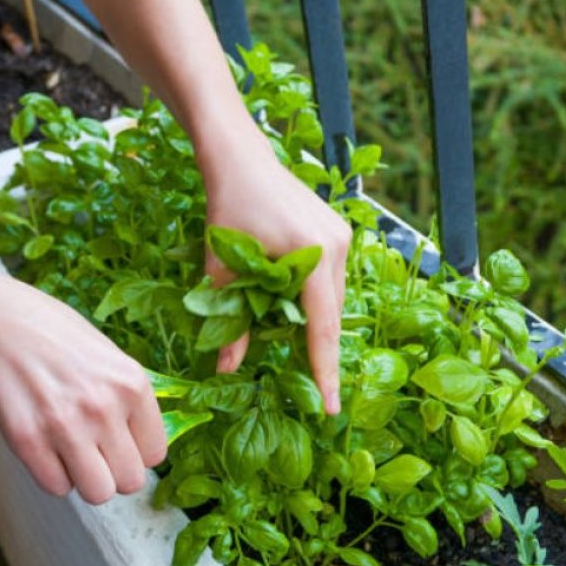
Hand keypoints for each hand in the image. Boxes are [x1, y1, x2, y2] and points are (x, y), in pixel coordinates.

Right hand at [0, 268, 166, 504]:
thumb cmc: (57, 337)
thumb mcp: (111, 357)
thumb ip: (130, 400)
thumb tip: (143, 447)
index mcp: (132, 385)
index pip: (156, 454)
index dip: (136, 451)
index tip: (120, 440)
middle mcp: (104, 408)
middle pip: (130, 481)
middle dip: (114, 471)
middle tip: (96, 450)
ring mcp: (66, 426)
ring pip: (97, 493)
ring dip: (86, 479)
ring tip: (72, 451)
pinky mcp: (27, 441)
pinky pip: (57, 488)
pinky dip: (53, 474)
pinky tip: (46, 446)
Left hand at [197, 125, 350, 414]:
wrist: (240, 158)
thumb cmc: (227, 207)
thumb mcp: (223, 267)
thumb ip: (229, 320)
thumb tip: (226, 370)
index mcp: (312, 255)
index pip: (322, 327)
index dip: (324, 370)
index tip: (331, 407)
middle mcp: (337, 246)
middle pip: (331, 314)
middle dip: (319, 350)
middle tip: (313, 389)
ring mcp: (342, 236)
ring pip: (332, 297)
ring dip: (315, 322)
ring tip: (298, 349)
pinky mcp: (338, 230)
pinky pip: (331, 279)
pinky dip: (315, 300)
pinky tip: (296, 309)